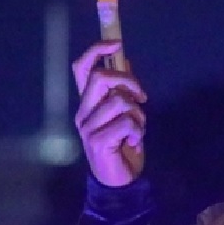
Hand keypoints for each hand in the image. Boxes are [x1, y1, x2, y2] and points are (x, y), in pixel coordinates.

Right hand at [72, 40, 147, 186]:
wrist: (120, 180)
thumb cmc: (123, 144)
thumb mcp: (125, 112)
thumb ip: (122, 90)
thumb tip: (124, 60)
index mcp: (87, 102)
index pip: (81, 68)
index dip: (96, 50)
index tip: (117, 44)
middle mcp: (83, 112)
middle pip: (100, 78)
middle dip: (128, 81)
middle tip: (142, 97)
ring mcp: (88, 127)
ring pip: (119, 101)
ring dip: (138, 113)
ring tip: (137, 128)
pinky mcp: (97, 142)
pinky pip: (127, 123)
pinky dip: (138, 131)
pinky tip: (134, 142)